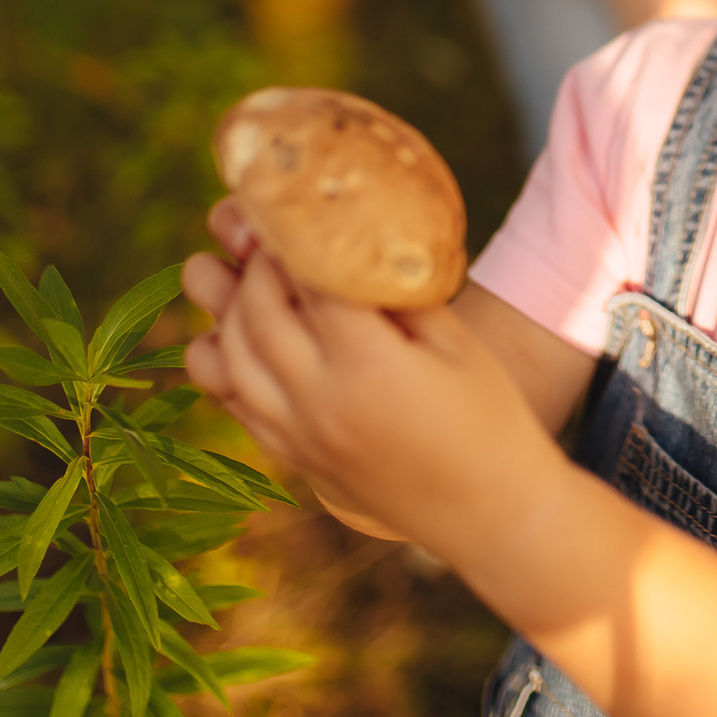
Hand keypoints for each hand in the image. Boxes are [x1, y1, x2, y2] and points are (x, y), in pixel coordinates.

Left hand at [187, 251, 570, 556]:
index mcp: (368, 365)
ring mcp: (301, 436)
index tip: (292, 202)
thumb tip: (354, 240)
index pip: (308, 279)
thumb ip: (398, 292)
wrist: (493, 514)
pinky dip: (223, 363)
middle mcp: (320, 402)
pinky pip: (236, 404)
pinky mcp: (296, 458)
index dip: (295, 235)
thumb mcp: (455, 341)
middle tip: (261, 232)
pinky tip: (233, 337)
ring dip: (223, 311)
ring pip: (229, 360)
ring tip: (231, 276)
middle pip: (256, 314)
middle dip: (252, 264)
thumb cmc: (490, 417)